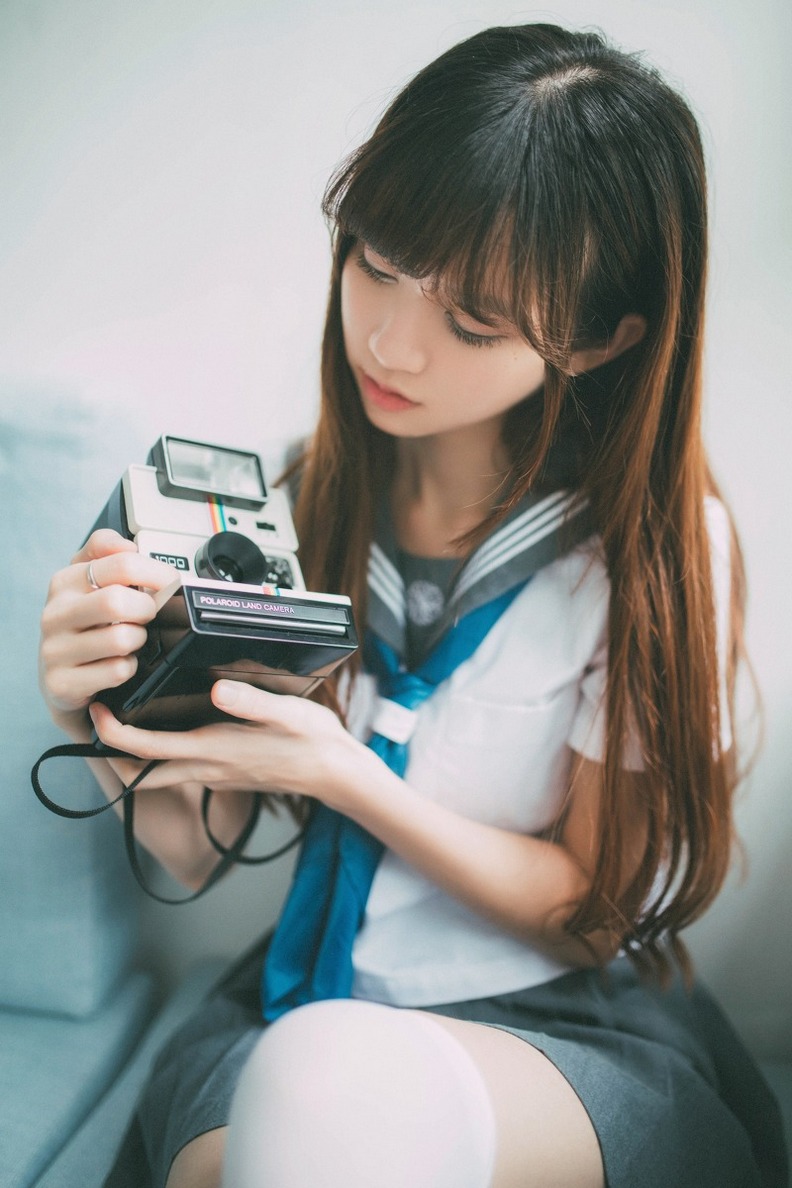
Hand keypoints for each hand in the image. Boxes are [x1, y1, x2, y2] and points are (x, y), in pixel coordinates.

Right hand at [39, 529, 177, 734]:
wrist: (60, 681)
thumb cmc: (82, 628)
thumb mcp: (89, 585)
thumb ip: (107, 553)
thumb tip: (127, 545)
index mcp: (65, 582)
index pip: (121, 563)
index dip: (157, 574)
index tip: (169, 584)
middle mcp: (55, 613)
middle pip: (118, 601)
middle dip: (147, 610)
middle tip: (149, 616)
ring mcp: (55, 649)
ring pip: (121, 639)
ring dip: (139, 641)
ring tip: (132, 640)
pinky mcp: (62, 682)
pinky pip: (117, 671)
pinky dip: (129, 668)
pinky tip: (120, 664)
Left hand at [88, 679, 361, 804]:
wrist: (336, 774)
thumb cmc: (313, 742)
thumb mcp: (288, 712)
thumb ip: (251, 701)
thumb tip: (217, 689)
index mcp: (214, 751)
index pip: (147, 751)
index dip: (113, 734)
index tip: (98, 709)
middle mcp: (207, 768)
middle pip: (139, 773)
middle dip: (111, 751)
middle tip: (100, 716)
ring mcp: (214, 774)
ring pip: (157, 773)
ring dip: (133, 754)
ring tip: (125, 716)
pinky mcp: (224, 773)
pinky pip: (179, 767)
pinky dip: (161, 751)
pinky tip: (168, 723)